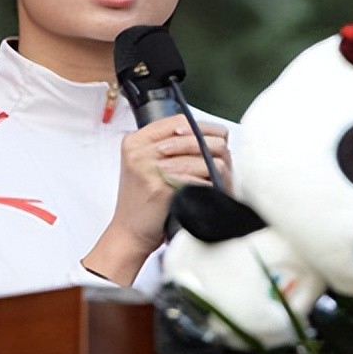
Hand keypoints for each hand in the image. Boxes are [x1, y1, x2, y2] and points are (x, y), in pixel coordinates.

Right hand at [83, 116, 231, 284]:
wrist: (129, 231)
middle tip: (224, 158)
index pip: (177, 122)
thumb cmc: (141, 200)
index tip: (217, 135)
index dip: (203, 127)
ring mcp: (148, 168)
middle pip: (191, 136)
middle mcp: (139, 151)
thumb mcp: (144, 164)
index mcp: (135, 141)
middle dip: (213, 148)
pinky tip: (211, 190)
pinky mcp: (161, 187)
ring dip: (213, 168)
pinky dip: (208, 184)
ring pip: (199, 157)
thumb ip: (165, 146)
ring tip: (218, 176)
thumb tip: (204, 134)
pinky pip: (197, 179)